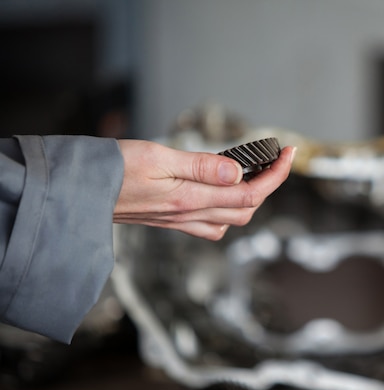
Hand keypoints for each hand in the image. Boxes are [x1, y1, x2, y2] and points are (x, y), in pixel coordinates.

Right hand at [113, 139, 294, 239]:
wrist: (80, 191)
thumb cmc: (113, 170)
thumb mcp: (159, 158)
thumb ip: (201, 167)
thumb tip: (238, 174)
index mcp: (189, 199)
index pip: (248, 193)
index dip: (275, 175)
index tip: (287, 154)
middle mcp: (189, 215)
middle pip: (246, 209)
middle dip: (269, 184)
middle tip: (274, 159)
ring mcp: (181, 221)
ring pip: (231, 219)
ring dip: (251, 198)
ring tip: (256, 172)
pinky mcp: (172, 220)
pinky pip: (211, 225)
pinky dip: (228, 210)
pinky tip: (224, 193)